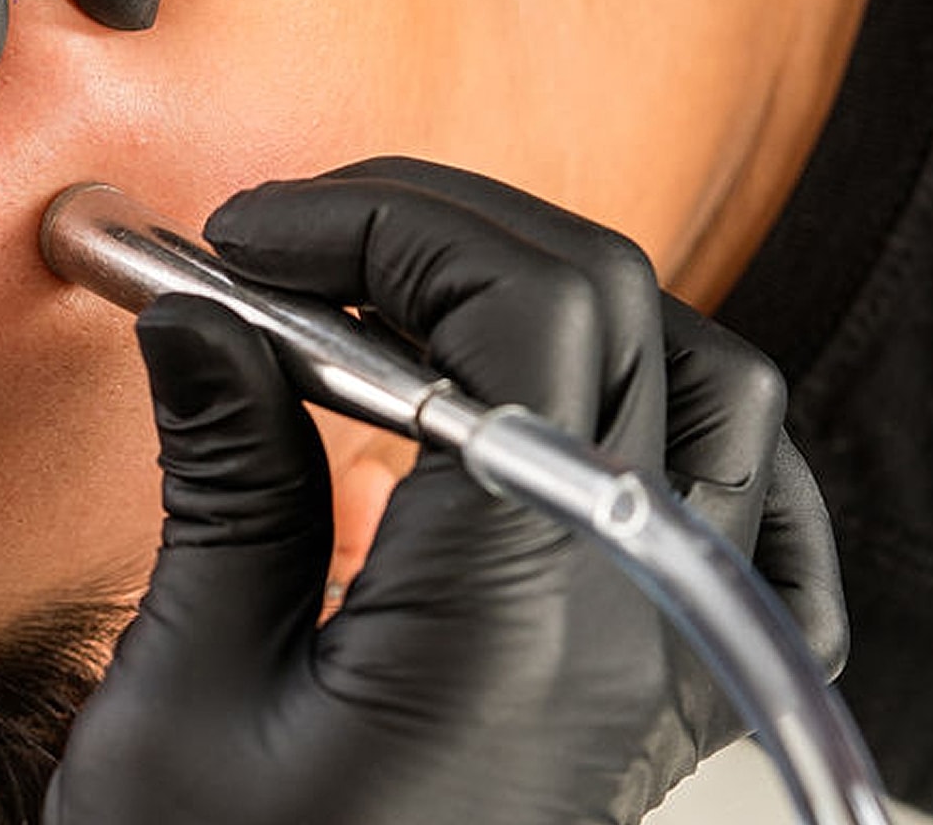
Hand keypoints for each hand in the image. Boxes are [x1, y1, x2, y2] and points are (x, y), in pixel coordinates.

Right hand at [43, 158, 847, 824]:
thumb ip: (223, 491)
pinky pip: (751, 514)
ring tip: (404, 309)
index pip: (525, 313)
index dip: (381, 226)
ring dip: (555, 305)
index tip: (244, 240)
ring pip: (705, 386)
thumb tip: (204, 320)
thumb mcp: (181, 707)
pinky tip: (570, 416)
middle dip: (433, 236)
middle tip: (285, 253)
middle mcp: (621, 624)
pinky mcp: (651, 697)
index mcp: (503, 616)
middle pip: (612, 314)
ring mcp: (657, 662)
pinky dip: (674, 417)